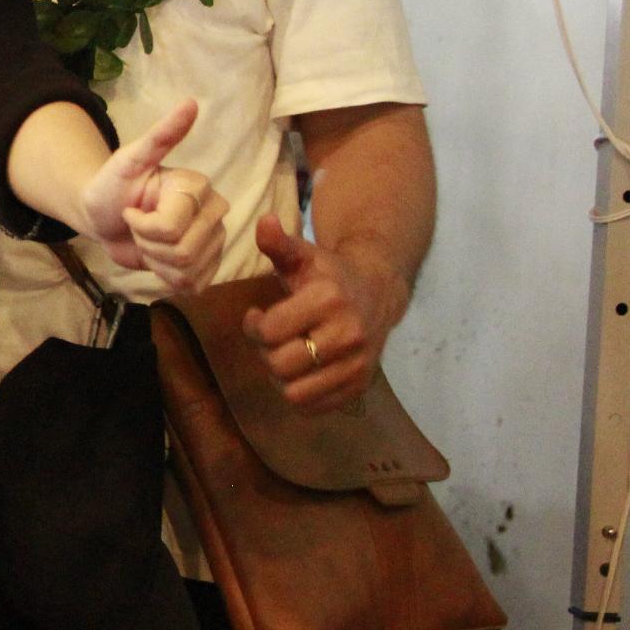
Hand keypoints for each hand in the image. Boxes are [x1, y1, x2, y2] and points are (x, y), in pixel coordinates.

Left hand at [77, 98, 227, 293]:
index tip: (131, 210)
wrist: (104, 217)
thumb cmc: (113, 187)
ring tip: (147, 241)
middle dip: (149, 245)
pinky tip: (158, 259)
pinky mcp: (209, 266)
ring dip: (156, 262)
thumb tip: (190, 102)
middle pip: (184, 252)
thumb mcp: (128, 160)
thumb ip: (160, 135)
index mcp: (198, 186)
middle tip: (139, 227)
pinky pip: (192, 285)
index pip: (172, 227)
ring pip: (188, 271)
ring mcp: (215, 240)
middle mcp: (215, 212)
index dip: (143, 226)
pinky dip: (166, 278)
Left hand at [244, 214, 407, 410]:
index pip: (269, 331)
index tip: (256, 316)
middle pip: (280, 365)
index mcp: (328, 299)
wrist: (377, 291)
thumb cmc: (328, 274)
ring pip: (296, 393)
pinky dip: (300, 396)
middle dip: (265, 353)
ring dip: (280, 378)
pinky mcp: (361, 385)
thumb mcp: (302, 255)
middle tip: (269, 341)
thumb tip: (264, 222)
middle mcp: (347, 333)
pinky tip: (300, 373)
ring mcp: (357, 363)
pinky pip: (316, 408)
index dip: (253, 327)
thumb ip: (279, 243)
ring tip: (283, 357)